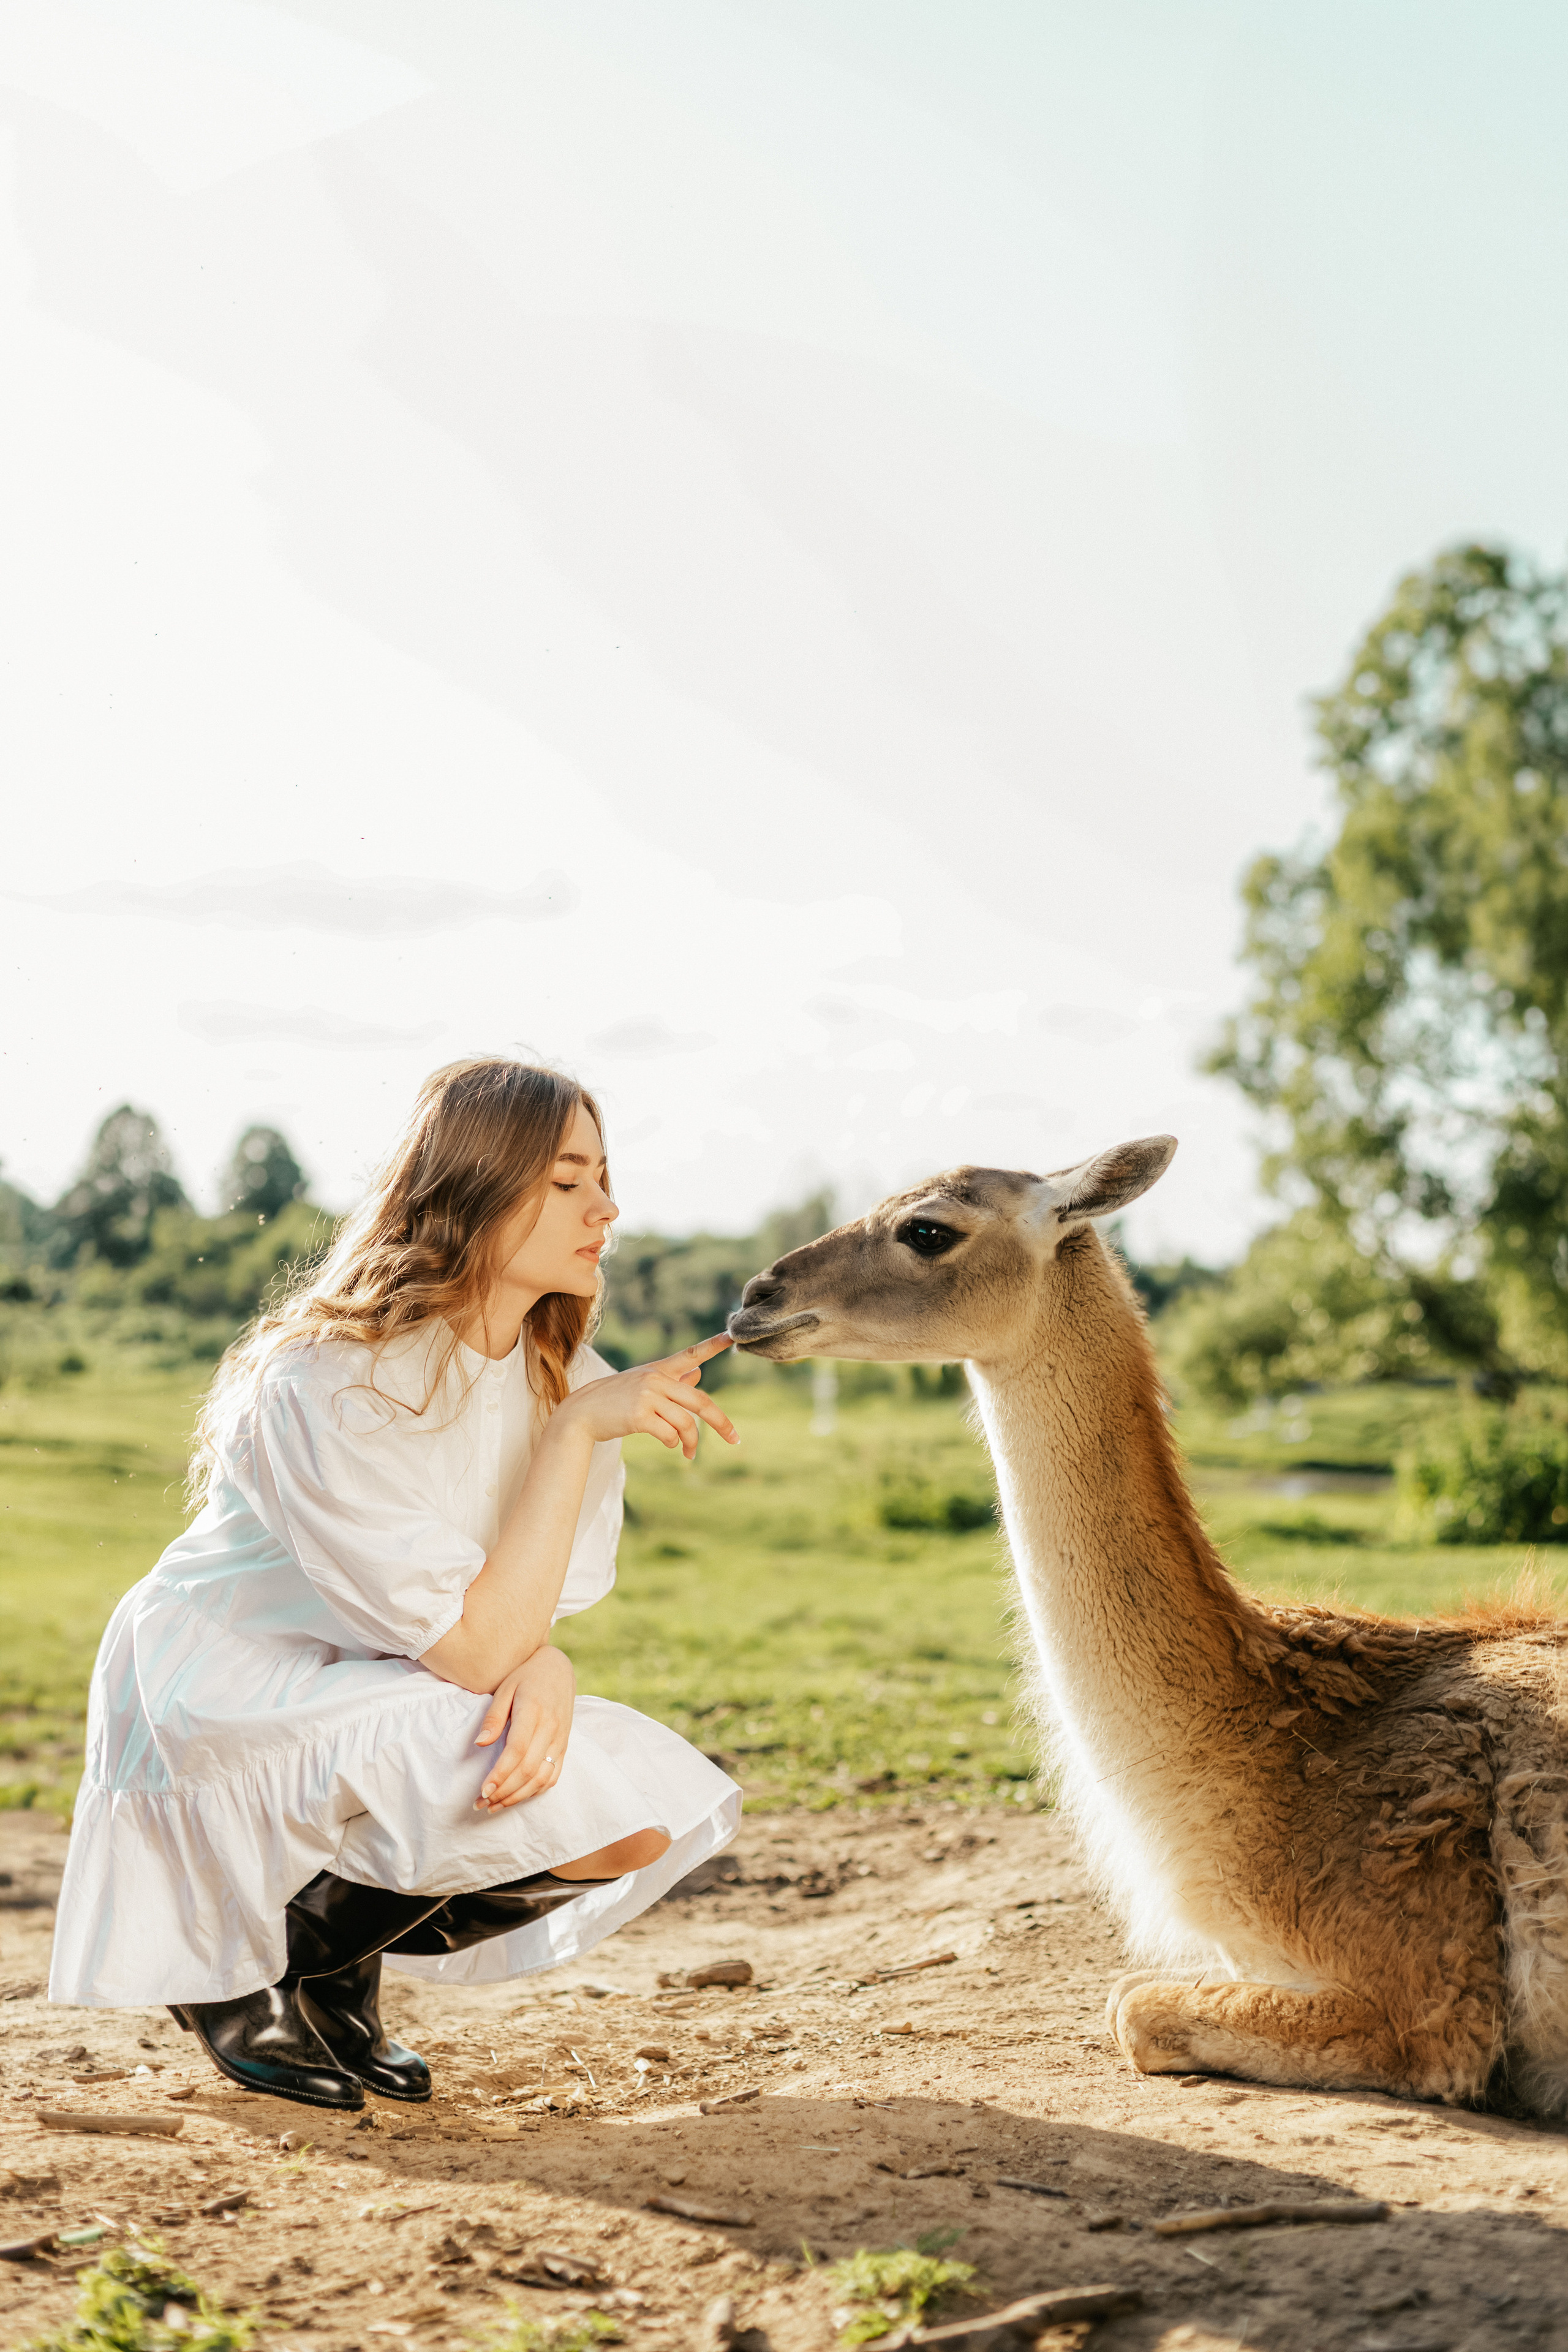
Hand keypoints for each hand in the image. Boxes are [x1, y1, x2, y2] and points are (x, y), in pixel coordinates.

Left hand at [474, 1644, 575, 1810]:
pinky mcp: (564, 1746)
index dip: (500, 1774)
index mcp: (534, 1712)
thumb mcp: (505, 1688)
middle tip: (480, 1803)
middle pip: (528, 1770)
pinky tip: (516, 1796)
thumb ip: (494, 1717)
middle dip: (503, 1792)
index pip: (517, 1751)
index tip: (482, 1790)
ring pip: (542, 1778)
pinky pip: (553, 1775)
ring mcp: (560, 1740)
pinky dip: (535, 1791)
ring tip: (494, 1806)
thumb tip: (480, 1744)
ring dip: (517, 1796)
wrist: (558, 1668)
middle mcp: (551, 1729)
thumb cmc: (525, 1676)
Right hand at [555, 1334, 737, 1461]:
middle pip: (700, 1401)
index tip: (731, 1335)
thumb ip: (673, 1380)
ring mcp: (647, 1396)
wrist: (580, 1414)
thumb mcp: (644, 1386)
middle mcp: (655, 1379)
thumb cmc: (614, 1401)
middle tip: (735, 1439)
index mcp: (659, 1370)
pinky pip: (669, 1434)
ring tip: (689, 1454)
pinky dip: (673, 1443)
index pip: (690, 1354)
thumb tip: (699, 1373)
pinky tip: (670, 1446)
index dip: (712, 1346)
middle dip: (721, 1422)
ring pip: (686, 1423)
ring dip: (692, 1442)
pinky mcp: (639, 1415)